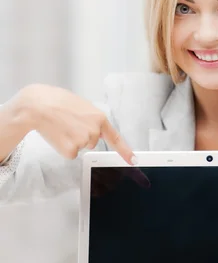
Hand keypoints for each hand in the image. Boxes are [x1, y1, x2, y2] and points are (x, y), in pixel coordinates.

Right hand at [16, 83, 133, 163]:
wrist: (37, 106)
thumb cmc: (56, 101)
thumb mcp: (81, 105)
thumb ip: (90, 118)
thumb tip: (90, 127)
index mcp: (99, 118)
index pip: (115, 138)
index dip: (125, 151)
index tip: (134, 160)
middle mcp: (94, 131)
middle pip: (91, 141)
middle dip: (81, 135)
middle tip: (68, 123)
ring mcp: (84, 141)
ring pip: (80, 147)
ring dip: (71, 140)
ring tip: (61, 126)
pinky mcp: (72, 150)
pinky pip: (71, 153)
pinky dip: (63, 147)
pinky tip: (57, 135)